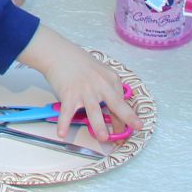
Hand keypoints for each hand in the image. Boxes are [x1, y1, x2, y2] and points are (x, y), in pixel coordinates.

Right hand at [17, 27, 136, 147]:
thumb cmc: (79, 62)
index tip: (132, 127)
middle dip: (123, 119)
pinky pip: (67, 112)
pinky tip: (62, 134)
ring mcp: (84, 90)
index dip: (127, 116)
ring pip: (94, 110)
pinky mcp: (69, 94)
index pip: (121, 100)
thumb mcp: (101, 71)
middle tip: (127, 133)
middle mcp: (100, 85)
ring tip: (103, 138)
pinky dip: (63, 123)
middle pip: (114, 104)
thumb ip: (108, 87)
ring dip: (99, 125)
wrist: (59, 53)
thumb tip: (114, 108)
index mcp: (110, 79)